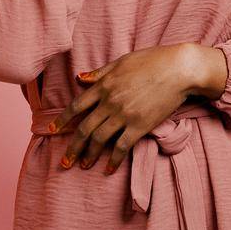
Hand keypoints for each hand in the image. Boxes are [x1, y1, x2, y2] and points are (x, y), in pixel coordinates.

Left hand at [49, 43, 217, 173]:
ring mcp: (124, 115)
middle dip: (72, 147)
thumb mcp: (121, 62)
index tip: (52, 131)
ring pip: (100, 139)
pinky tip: (108, 169)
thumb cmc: (152, 61)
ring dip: (89, 155)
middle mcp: (110, 102)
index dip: (62, 120)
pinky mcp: (140, 126)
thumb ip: (99, 73)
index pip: (76, 106)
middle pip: (84, 128)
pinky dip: (113, 160)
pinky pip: (122, 147)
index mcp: (103, 85)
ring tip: (83, 166)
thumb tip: (79, 78)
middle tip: (64, 161)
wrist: (179, 69)